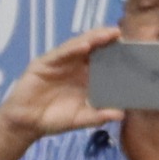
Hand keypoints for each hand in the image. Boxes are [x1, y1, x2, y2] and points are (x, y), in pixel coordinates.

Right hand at [0, 27, 120, 142]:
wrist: (26, 124)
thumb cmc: (53, 120)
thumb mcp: (80, 119)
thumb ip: (98, 116)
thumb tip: (121, 114)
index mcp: (85, 78)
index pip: (103, 62)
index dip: (115, 54)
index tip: (131, 50)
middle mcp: (74, 67)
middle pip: (93, 49)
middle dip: (106, 41)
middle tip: (121, 35)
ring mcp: (60, 63)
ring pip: (78, 46)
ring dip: (93, 39)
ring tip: (108, 34)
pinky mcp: (45, 63)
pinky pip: (61, 53)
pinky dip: (73, 48)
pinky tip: (85, 45)